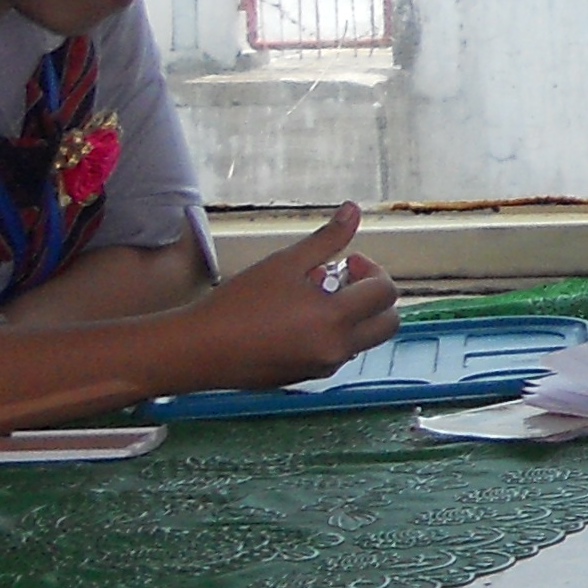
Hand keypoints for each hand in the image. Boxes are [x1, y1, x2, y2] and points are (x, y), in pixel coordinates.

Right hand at [197, 205, 400, 383]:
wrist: (198, 350)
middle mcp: (337, 348)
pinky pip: (339, 353)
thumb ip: (326, 239)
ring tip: (315, 298)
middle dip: (375, 297)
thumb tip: (354, 210)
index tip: (345, 261)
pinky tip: (300, 319)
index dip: (372, 270)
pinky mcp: (308, 378)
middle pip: (388, 323)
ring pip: (365, 340)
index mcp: (335, 319)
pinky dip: (335, 334)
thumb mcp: (284, 263)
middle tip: (343, 280)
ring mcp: (324, 367)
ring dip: (356, 316)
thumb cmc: (238, 303)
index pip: (385, 293)